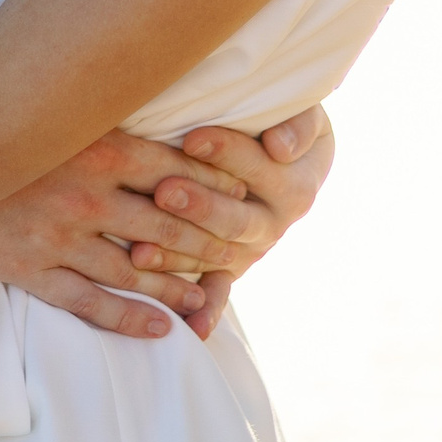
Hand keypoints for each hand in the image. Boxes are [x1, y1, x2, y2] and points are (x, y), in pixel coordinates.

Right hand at [0, 130, 251, 339]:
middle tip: (242, 256)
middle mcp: (86, 193)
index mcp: (99, 147)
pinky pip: (89, 302)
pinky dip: (129, 319)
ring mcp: (58, 235)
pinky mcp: (30, 268)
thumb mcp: (60, 113)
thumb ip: (108, 120)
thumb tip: (162, 119)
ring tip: (207, 296)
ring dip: (178, 287)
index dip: (219, 189)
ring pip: (135, 271)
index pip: (179, 172)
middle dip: (210, 243)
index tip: (248, 199)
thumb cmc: (1, 127)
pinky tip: (158, 328)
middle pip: (168, 226)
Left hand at [139, 105, 334, 337]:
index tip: (191, 138)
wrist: (286, 150)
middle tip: (164, 193)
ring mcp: (252, 248)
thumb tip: (279, 147)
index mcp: (295, 183)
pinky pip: (218, 290)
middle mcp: (276, 221)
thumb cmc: (280, 118)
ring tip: (141, 252)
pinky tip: (188, 327)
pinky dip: (204, 310)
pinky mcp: (231, 266)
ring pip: (218, 254)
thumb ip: (297, 125)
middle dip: (199, 206)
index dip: (227, 153)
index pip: (258, 166)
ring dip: (180, 255)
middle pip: (236, 218)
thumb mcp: (300, 115)